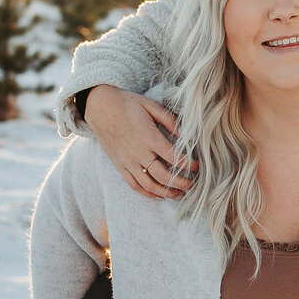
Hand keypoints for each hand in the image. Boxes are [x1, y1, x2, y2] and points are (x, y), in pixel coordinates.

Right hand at [82, 86, 197, 198]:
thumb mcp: (150, 105)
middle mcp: (138, 152)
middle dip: (182, 183)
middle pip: (163, 176)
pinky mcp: (120, 165)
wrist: (99, 106)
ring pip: (149, 185)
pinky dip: (148, 193)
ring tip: (180, 193)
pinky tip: (159, 195)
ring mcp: (127, 161)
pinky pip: (134, 185)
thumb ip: (169, 119)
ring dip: (167, 192)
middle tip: (194, 184)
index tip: (198, 166)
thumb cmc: (127, 103)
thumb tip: (185, 134)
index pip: (173, 157)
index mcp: (148, 137)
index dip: (188, 165)